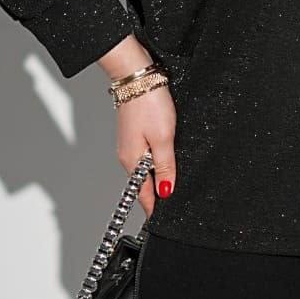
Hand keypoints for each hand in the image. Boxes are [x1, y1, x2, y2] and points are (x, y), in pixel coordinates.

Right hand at [98, 35, 178, 216]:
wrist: (137, 75)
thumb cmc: (149, 103)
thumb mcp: (164, 138)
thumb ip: (165, 166)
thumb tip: (166, 191)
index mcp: (133, 161)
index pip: (144, 195)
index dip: (156, 209)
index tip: (163, 223)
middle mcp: (128, 156)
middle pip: (143, 184)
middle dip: (157, 197)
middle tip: (170, 211)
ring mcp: (130, 145)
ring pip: (145, 170)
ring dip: (157, 180)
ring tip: (169, 192)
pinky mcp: (135, 133)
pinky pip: (145, 156)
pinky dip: (155, 164)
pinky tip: (164, 164)